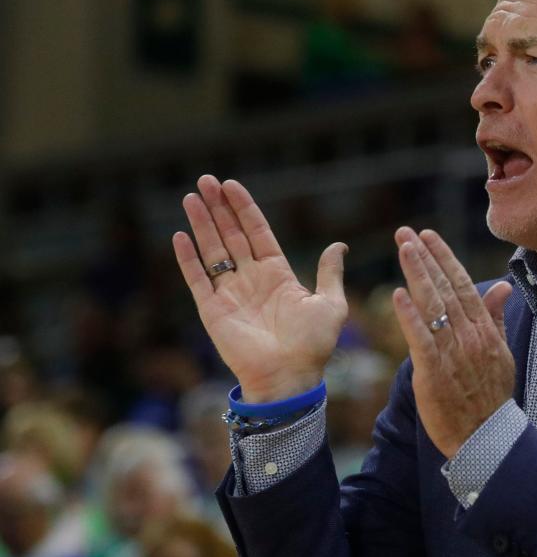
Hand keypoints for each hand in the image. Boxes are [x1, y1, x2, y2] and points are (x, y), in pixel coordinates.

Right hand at [173, 175, 347, 402]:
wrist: (289, 376)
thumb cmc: (313, 345)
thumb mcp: (331, 303)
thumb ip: (329, 273)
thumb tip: (338, 245)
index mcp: (278, 275)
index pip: (257, 233)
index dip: (244, 209)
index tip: (231, 185)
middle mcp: (251, 280)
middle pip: (231, 235)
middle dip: (218, 208)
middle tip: (206, 180)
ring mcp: (230, 294)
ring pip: (212, 251)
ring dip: (201, 224)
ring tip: (191, 197)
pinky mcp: (213, 311)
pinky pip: (197, 279)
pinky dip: (188, 258)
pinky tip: (180, 235)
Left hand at [392, 227, 513, 458]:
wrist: (486, 437)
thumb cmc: (490, 397)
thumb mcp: (501, 353)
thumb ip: (496, 318)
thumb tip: (502, 286)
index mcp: (484, 330)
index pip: (462, 285)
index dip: (444, 258)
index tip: (428, 236)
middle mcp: (469, 336)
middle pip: (445, 288)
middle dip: (425, 257)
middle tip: (405, 232)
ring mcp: (452, 353)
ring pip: (432, 306)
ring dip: (416, 275)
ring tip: (402, 249)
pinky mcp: (434, 372)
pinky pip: (421, 339)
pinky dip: (410, 316)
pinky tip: (398, 295)